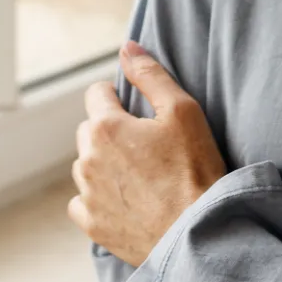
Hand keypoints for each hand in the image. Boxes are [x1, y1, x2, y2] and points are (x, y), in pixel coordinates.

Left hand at [68, 39, 227, 266]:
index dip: (118, 97)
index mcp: (106, 127)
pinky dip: (98, 199)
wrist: (199, 233)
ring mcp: (87, 194)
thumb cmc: (195, 170)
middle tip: (146, 147)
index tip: (140, 114)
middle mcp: (87, 159)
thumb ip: (150, 74)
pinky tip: (126, 202)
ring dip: (104, 165)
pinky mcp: (92, 225)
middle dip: (110, 132)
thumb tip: (127, 47)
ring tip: (141, 177)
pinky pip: (82, 203)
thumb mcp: (183, 111)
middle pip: (89, 130)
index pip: (97, 94)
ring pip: (86, 166)